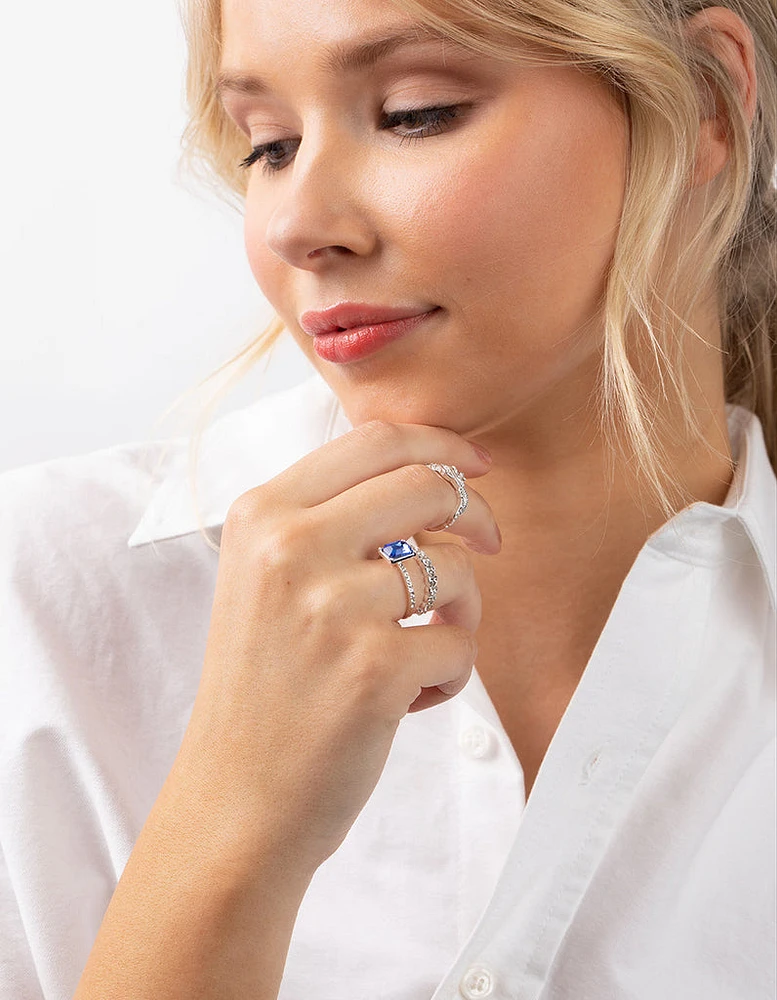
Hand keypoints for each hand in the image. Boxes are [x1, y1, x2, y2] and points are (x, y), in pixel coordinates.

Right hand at [177, 420, 501, 877]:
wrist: (237, 801)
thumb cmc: (265, 688)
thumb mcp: (265, 580)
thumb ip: (328, 519)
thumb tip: (431, 474)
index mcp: (263, 515)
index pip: (375, 440)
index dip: (440, 445)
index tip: (474, 467)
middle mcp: (291, 548)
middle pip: (428, 485)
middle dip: (477, 512)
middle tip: (490, 542)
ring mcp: (332, 607)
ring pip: (457, 569)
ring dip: (461, 611)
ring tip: (421, 652)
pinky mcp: (374, 667)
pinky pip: (459, 642)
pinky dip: (449, 674)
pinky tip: (405, 701)